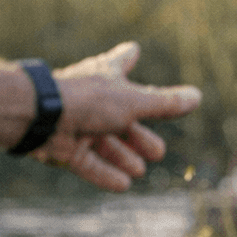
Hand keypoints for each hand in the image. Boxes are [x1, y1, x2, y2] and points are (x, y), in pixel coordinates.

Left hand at [31, 42, 201, 190]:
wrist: (40, 116)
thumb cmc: (89, 100)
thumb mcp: (134, 102)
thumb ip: (165, 103)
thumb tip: (197, 96)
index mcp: (107, 76)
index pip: (121, 62)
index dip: (128, 58)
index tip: (134, 51)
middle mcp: (92, 98)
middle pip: (120, 116)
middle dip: (138, 133)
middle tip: (158, 151)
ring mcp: (76, 122)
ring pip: (104, 142)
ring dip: (123, 156)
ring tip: (140, 170)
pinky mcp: (63, 146)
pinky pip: (87, 162)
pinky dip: (105, 173)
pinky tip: (123, 185)